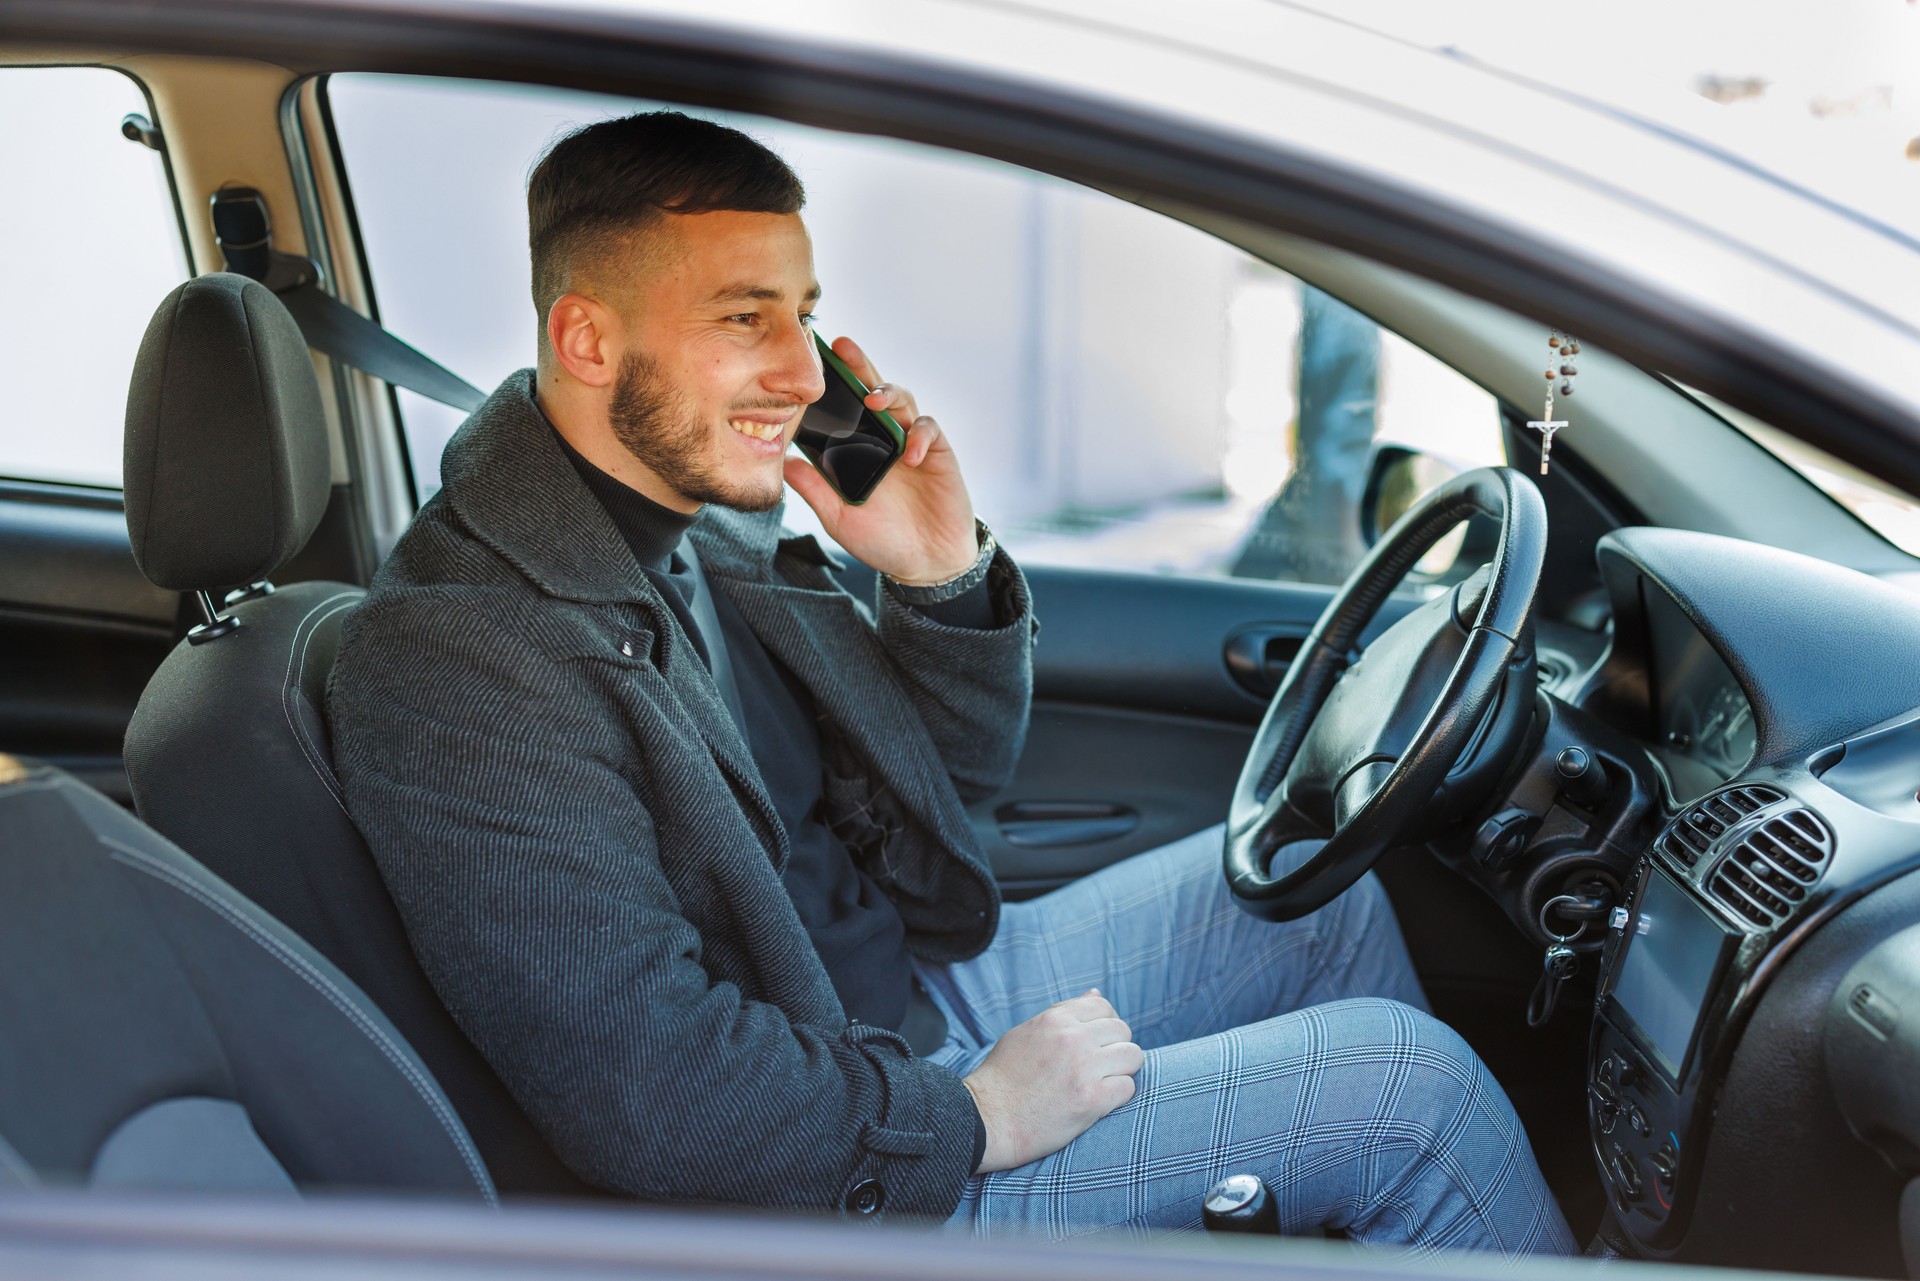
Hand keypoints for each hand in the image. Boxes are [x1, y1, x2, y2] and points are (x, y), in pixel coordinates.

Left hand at [783, 336, 978, 583]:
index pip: (843, 408)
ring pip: (902, 401)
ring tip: (873, 401)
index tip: (813, 364)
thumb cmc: (882, 540)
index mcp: (857, 449)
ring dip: (888, 394)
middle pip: (872, 391)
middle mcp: (882, 438)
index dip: (832, 384)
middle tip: (843, 347)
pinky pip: (929, 430)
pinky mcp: (937, 453)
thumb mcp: (839, 518)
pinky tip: (907, 454)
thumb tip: (784, 463)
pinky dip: (919, 435)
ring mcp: (911, 442)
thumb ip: (815, 491)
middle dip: (859, 366)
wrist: (926, 564)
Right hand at [961, 989, 1143, 1172]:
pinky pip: (1128, 1087)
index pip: (1103, 1006)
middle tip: (1101, 1067)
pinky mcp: (1093, 1099)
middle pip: (1122, 1030)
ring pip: (1133, 1056)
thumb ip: (1062, 1014)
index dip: (1106, 1024)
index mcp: (1056, 1019)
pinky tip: (1099, 1102)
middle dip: (1116, 1047)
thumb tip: (1096, 993)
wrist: (987, 1120)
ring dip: (1123, 1070)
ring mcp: (1084, 1068)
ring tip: (1103, 1083)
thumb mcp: (1026, 1032)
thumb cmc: (1003, 1078)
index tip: (1099, 1042)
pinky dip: (1118, 1095)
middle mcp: (1073, 1038)